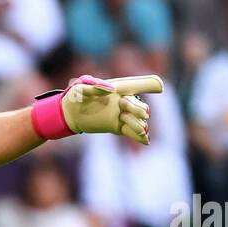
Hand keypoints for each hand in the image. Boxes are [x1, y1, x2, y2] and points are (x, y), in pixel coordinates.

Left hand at [31, 74, 163, 144]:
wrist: (67, 113)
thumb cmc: (74, 95)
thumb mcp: (81, 87)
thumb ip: (95, 86)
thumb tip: (112, 91)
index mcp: (119, 88)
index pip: (139, 84)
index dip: (151, 84)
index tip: (159, 87)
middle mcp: (123, 101)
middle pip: (141, 106)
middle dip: (137, 108)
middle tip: (123, 109)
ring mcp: (121, 115)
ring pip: (139, 120)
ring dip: (139, 124)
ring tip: (140, 129)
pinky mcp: (116, 127)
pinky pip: (131, 132)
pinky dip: (139, 137)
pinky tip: (145, 142)